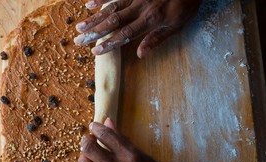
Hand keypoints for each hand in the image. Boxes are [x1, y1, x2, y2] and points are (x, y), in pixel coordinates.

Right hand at [74, 0, 201, 56]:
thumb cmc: (187, 3)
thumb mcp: (177, 25)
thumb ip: (157, 38)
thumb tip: (140, 54)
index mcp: (151, 20)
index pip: (125, 35)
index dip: (109, 44)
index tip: (95, 51)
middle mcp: (140, 7)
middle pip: (113, 22)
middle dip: (94, 32)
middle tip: (78, 40)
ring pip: (111, 7)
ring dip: (94, 17)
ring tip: (79, 26)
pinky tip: (89, 3)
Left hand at [79, 118, 182, 161]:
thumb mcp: (144, 155)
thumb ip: (123, 140)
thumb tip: (107, 122)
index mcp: (131, 155)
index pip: (105, 135)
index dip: (95, 128)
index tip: (93, 127)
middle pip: (89, 148)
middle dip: (85, 141)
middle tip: (87, 141)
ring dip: (84, 158)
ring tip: (88, 158)